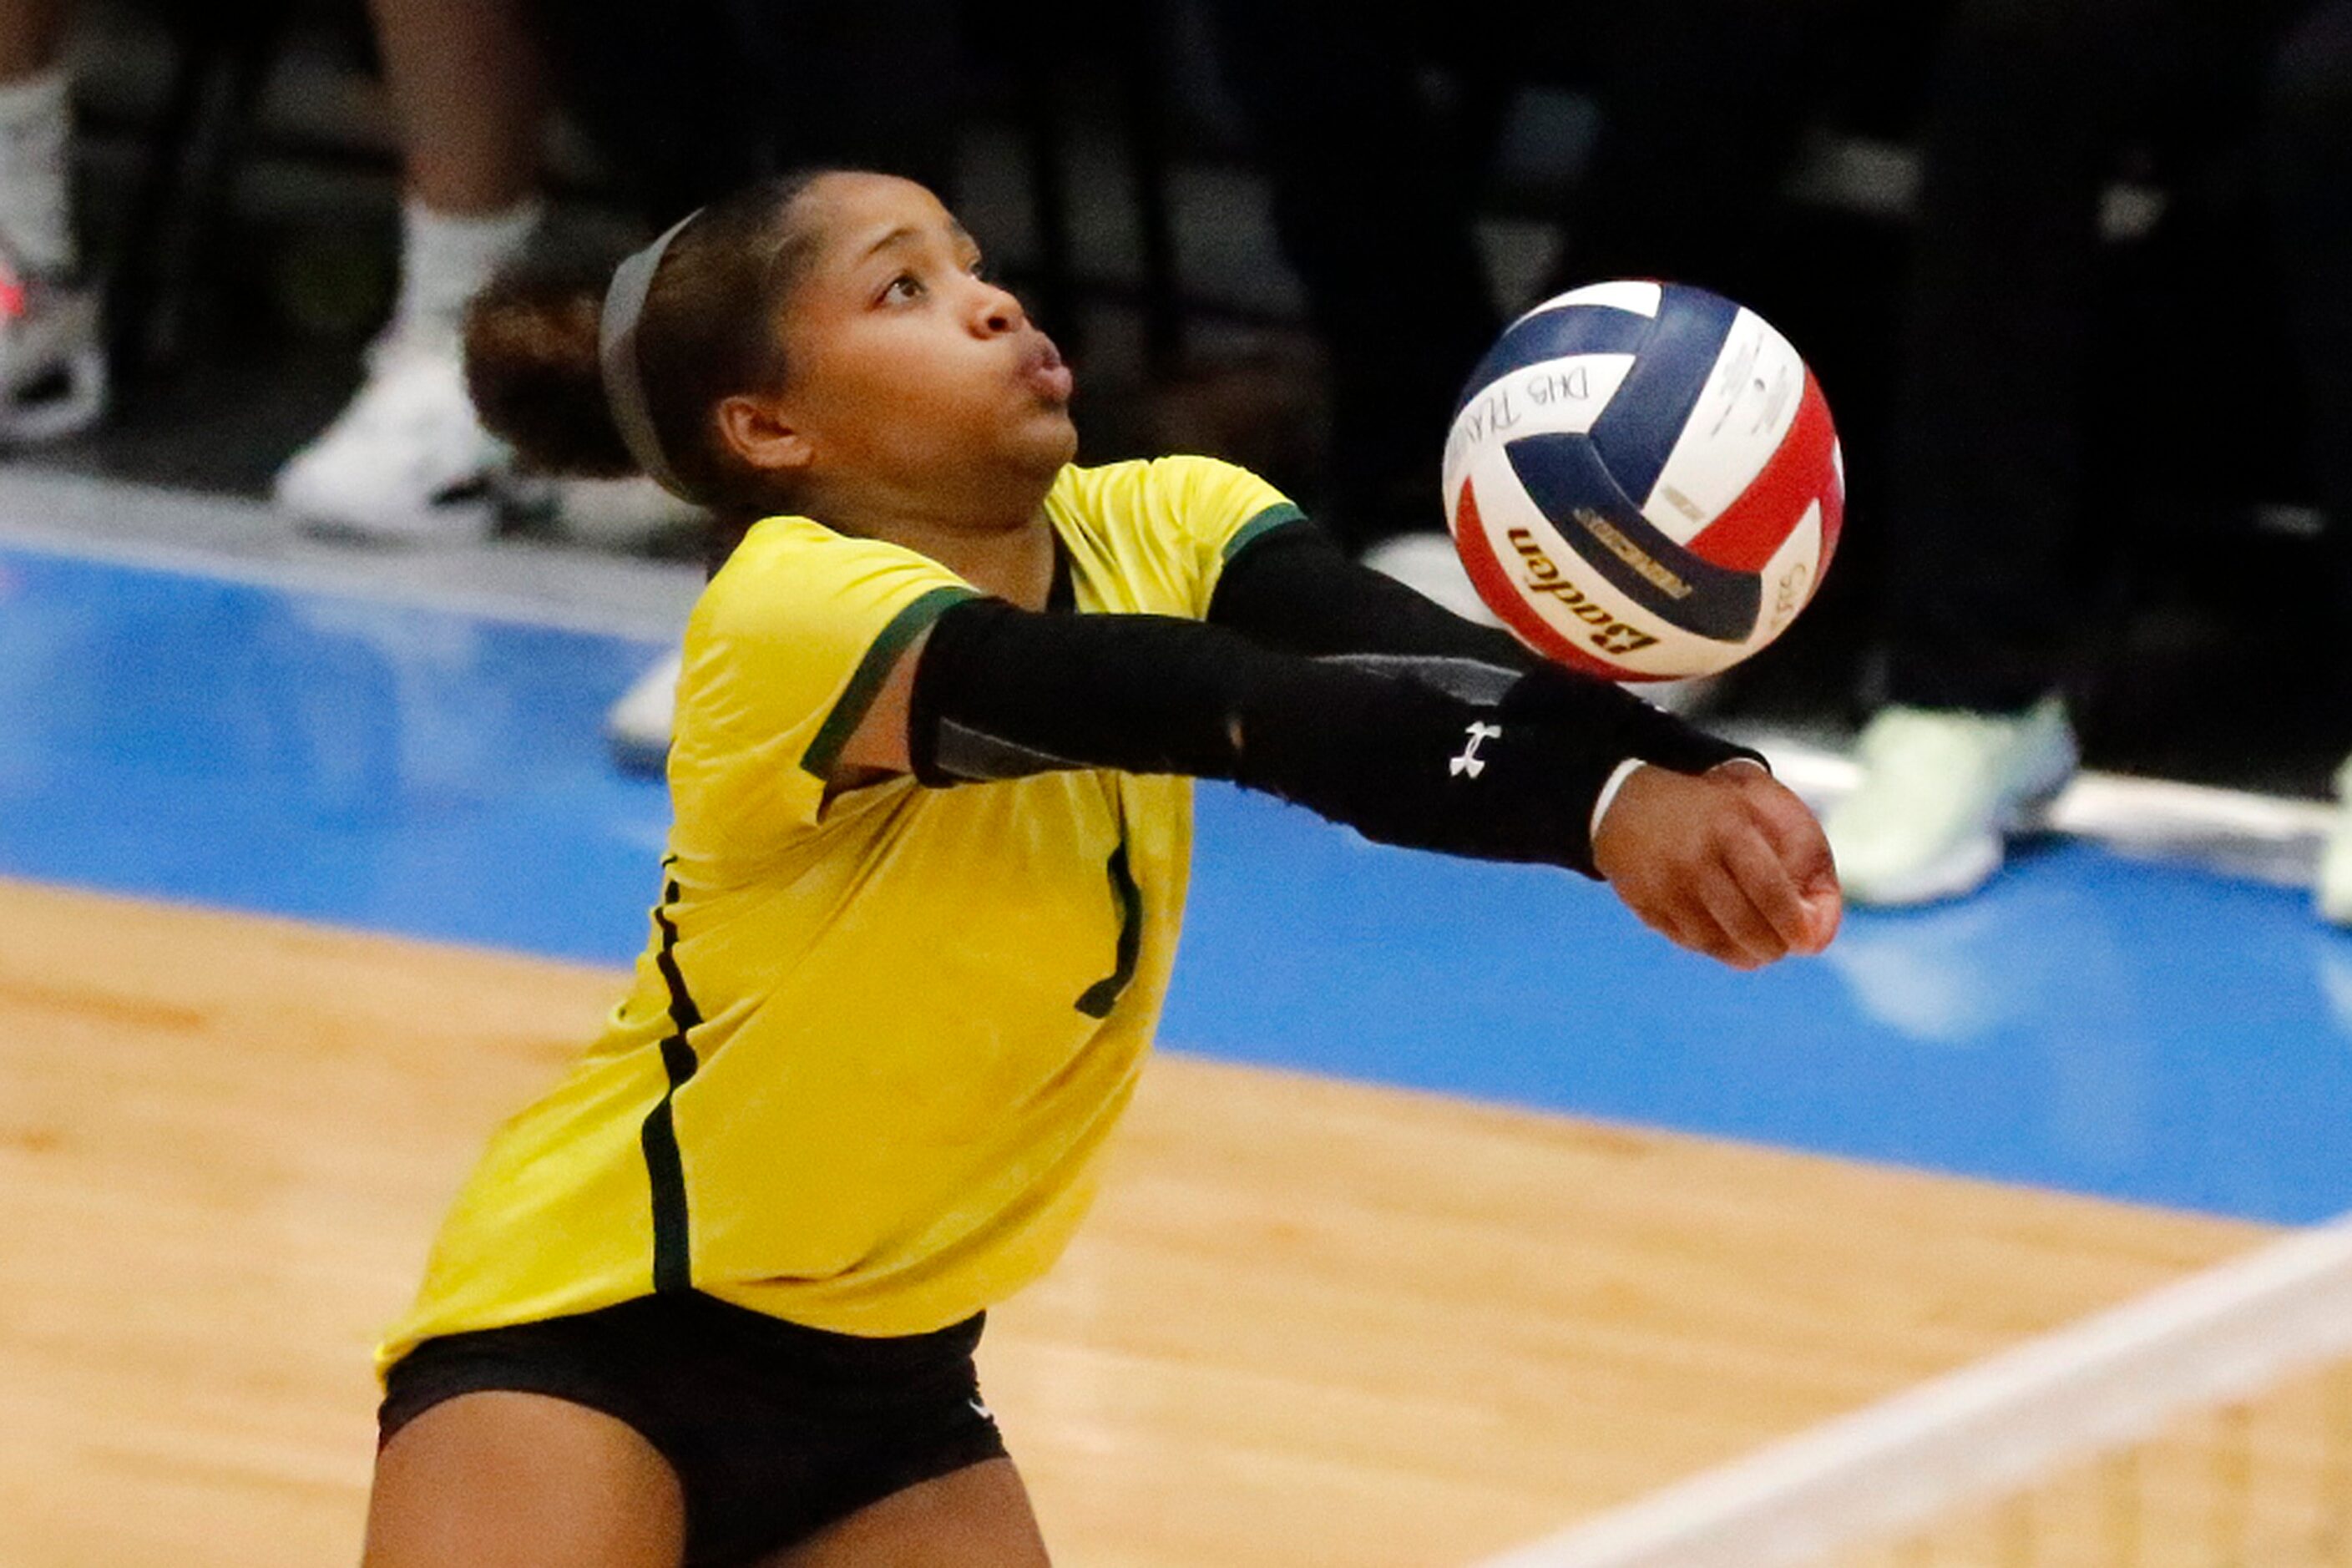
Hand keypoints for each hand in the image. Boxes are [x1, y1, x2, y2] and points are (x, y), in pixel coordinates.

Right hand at [1590, 761, 1842, 969]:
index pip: (1770, 890)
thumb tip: (1818, 924)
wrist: (1625, 803)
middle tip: (1781, 949)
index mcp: (1727, 827)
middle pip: (1742, 923)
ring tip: (1756, 950)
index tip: (1805, 942)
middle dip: (1770, 946)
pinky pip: (1684, 939)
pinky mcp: (1642, 903)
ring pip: (1712, 940)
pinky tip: (1722, 938)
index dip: (1792, 924)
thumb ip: (1796, 854)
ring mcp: (1663, 883)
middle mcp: (1692, 857)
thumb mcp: (1752, 809)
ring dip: (1740, 953)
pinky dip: (1710, 946)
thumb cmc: (1706, 810)